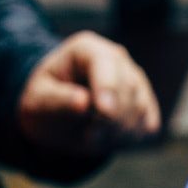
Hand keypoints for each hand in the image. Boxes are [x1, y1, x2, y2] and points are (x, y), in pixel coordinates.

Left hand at [17, 31, 160, 155]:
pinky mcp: (147, 104)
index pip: (105, 63)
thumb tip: (83, 102)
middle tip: (87, 136)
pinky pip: (147, 126)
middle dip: (109, 118)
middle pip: (127, 88)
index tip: (105, 112)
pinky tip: (109, 137)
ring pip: (139, 109)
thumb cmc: (46, 103)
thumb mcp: (40, 101)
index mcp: (87, 49)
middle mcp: (117, 59)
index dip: (108, 87)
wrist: (58, 116)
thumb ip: (59, 100)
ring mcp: (135, 81)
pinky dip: (129, 138)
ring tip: (93, 136)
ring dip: (117, 132)